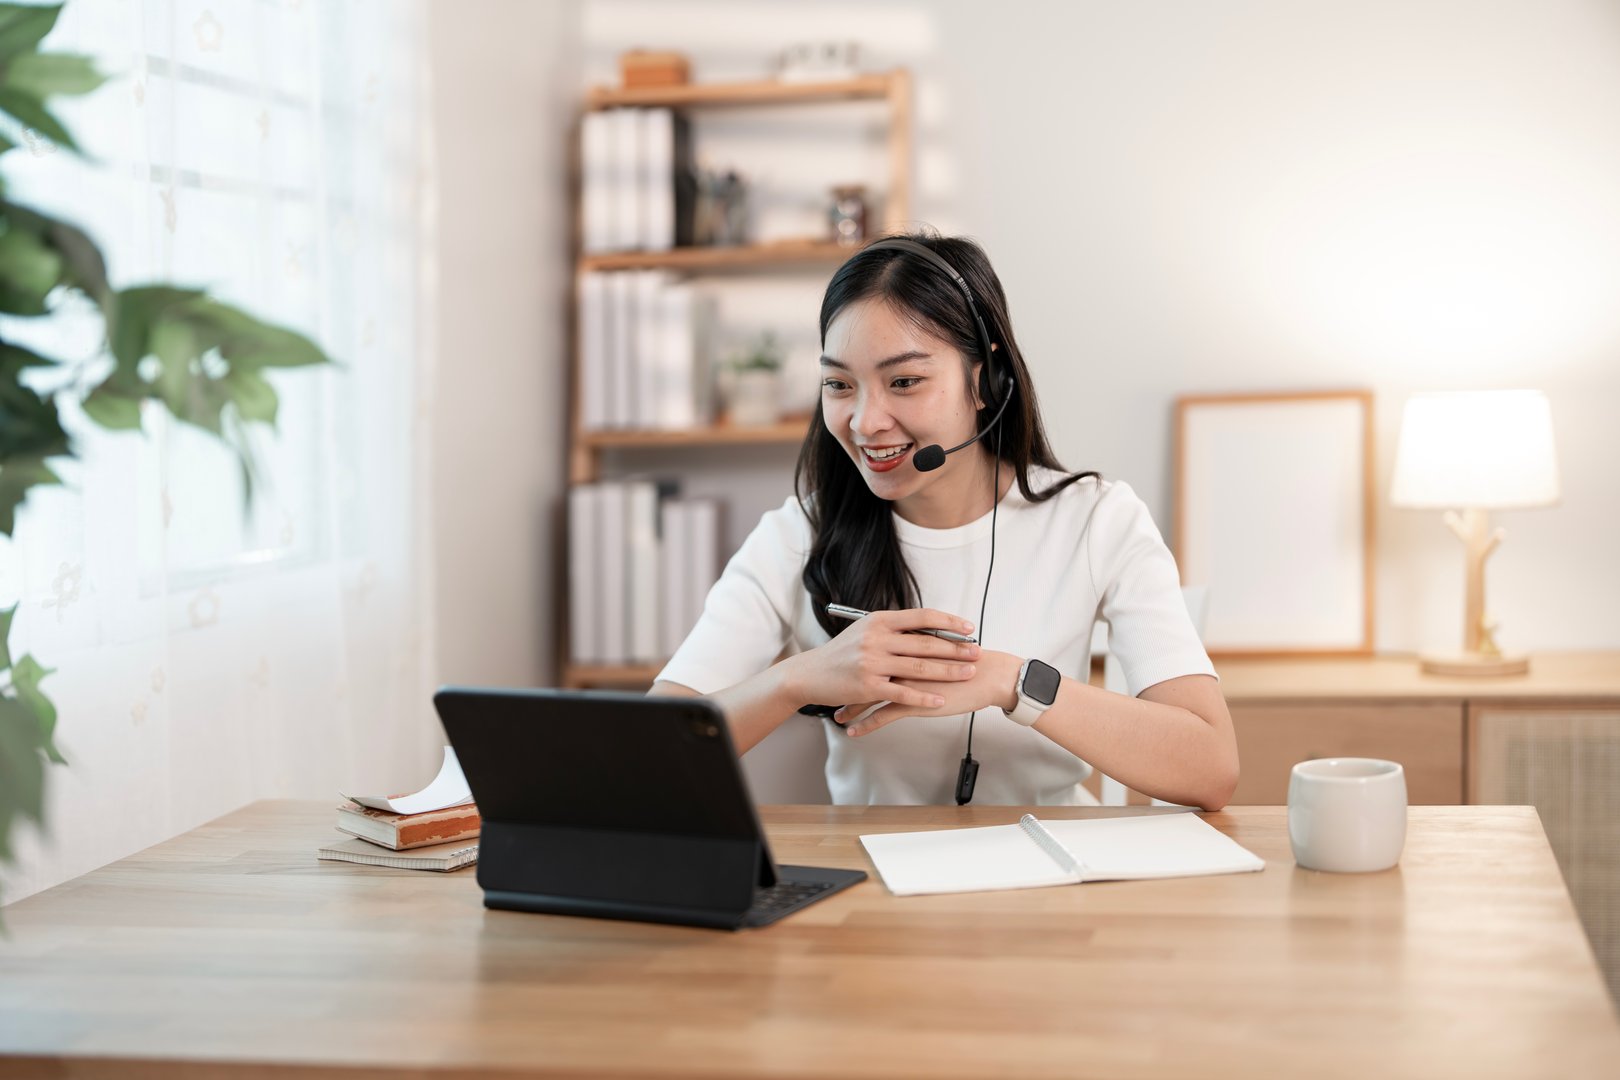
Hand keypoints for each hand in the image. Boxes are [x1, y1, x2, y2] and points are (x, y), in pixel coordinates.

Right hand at [784, 608, 980, 716]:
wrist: (810, 674)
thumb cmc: (841, 652)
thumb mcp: (865, 631)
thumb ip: (893, 628)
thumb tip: (926, 626)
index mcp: (879, 620)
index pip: (922, 617)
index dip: (948, 622)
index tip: (969, 628)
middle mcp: (877, 639)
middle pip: (925, 643)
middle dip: (955, 648)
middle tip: (978, 652)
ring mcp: (872, 663)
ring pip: (919, 668)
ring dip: (947, 671)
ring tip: (968, 674)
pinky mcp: (868, 687)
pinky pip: (903, 693)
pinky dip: (924, 698)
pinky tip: (941, 700)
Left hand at [836, 649, 1022, 736]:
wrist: (989, 674)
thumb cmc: (968, 661)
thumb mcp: (938, 647)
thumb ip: (920, 647)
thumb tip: (907, 649)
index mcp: (905, 643)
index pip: (873, 651)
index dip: (855, 661)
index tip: (842, 670)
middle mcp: (900, 659)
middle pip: (864, 672)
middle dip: (846, 686)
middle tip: (832, 694)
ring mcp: (904, 681)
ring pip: (868, 696)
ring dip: (852, 708)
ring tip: (839, 717)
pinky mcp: (913, 701)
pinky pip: (882, 716)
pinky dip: (865, 724)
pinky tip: (854, 732)